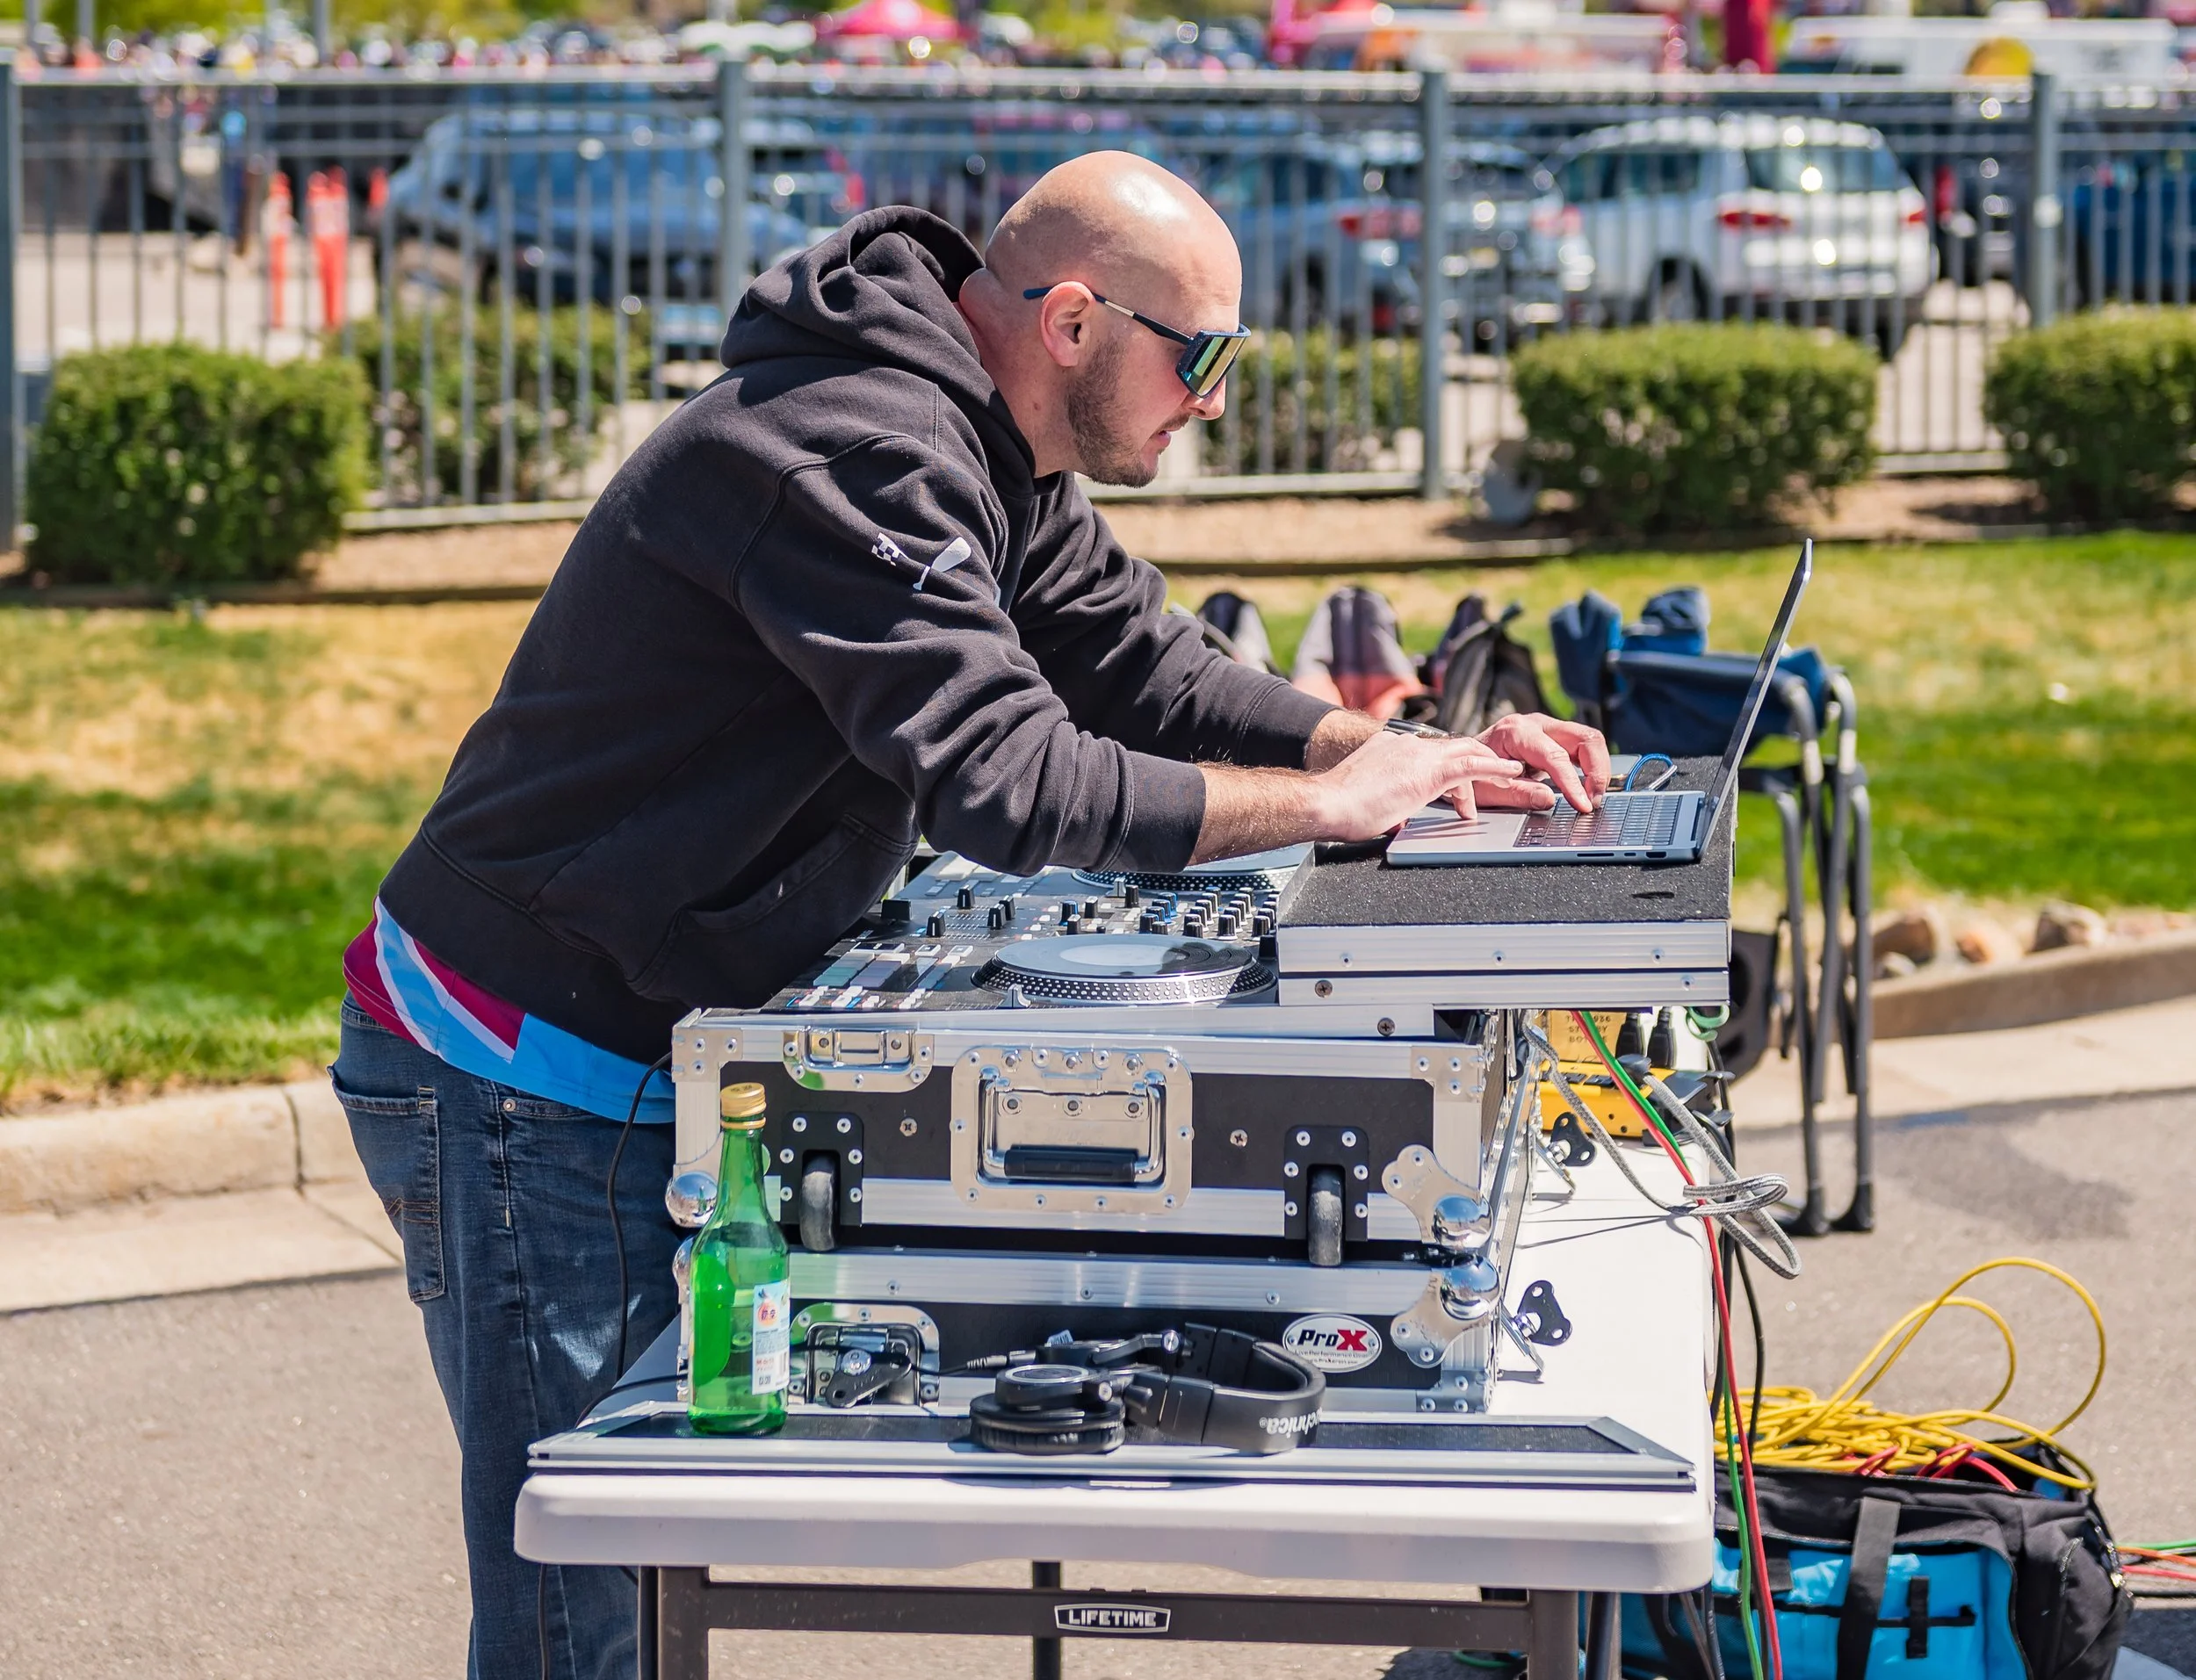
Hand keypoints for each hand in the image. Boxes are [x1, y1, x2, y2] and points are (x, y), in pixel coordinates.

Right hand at [1309, 729, 1542, 837]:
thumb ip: (1385, 805)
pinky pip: (1471, 765)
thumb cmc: (1336, 809)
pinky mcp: (1427, 771)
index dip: (1451, 770)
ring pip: (1467, 752)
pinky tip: (1512, 772)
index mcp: (1389, 749)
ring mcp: (1417, 755)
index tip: (1460, 789)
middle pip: (1454, 747)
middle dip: (1479, 760)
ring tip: (1516, 773)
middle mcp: (1406, 745)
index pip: (1430, 754)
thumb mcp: (1367, 802)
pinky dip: (1495, 768)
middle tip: (1499, 775)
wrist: (1325, 804)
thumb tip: (1391, 820)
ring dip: (1493, 764)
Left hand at [1472, 714, 1611, 814]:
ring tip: (1592, 797)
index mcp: (1515, 731)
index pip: (1555, 757)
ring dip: (1597, 768)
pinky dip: (1589, 767)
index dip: (1573, 783)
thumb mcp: (1486, 789)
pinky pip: (1580, 748)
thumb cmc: (1468, 771)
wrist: (1458, 759)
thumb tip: (1549, 799)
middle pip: (1583, 738)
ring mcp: (1545, 728)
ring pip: (1587, 740)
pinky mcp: (1552, 738)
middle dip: (1597, 770)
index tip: (1584, 804)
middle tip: (1594, 800)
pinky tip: (1587, 787)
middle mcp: (1534, 723)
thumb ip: (1518, 794)